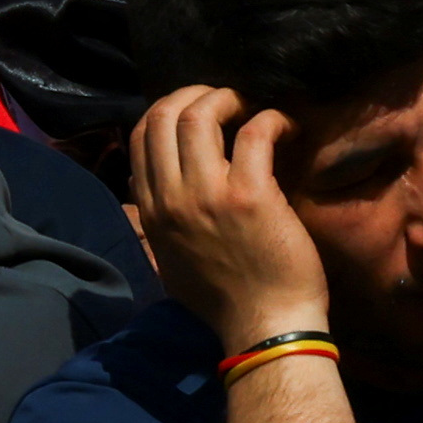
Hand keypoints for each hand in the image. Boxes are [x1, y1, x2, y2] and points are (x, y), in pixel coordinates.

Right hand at [129, 82, 333, 356]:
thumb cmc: (223, 300)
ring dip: (225, 98)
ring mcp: (208, 194)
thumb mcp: (167, 258)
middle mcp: (171, 195)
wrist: (266, 328)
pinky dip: (269, 118)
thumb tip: (149, 185)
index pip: (139, 135)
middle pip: (163, 115)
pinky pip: (254, 134)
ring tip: (248, 105)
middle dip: (193, 94)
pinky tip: (283, 125)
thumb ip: (155, 219)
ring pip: (199, 115)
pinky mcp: (251, 195)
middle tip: (222, 99)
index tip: (192, 111)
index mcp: (151, 209)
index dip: (165, 111)